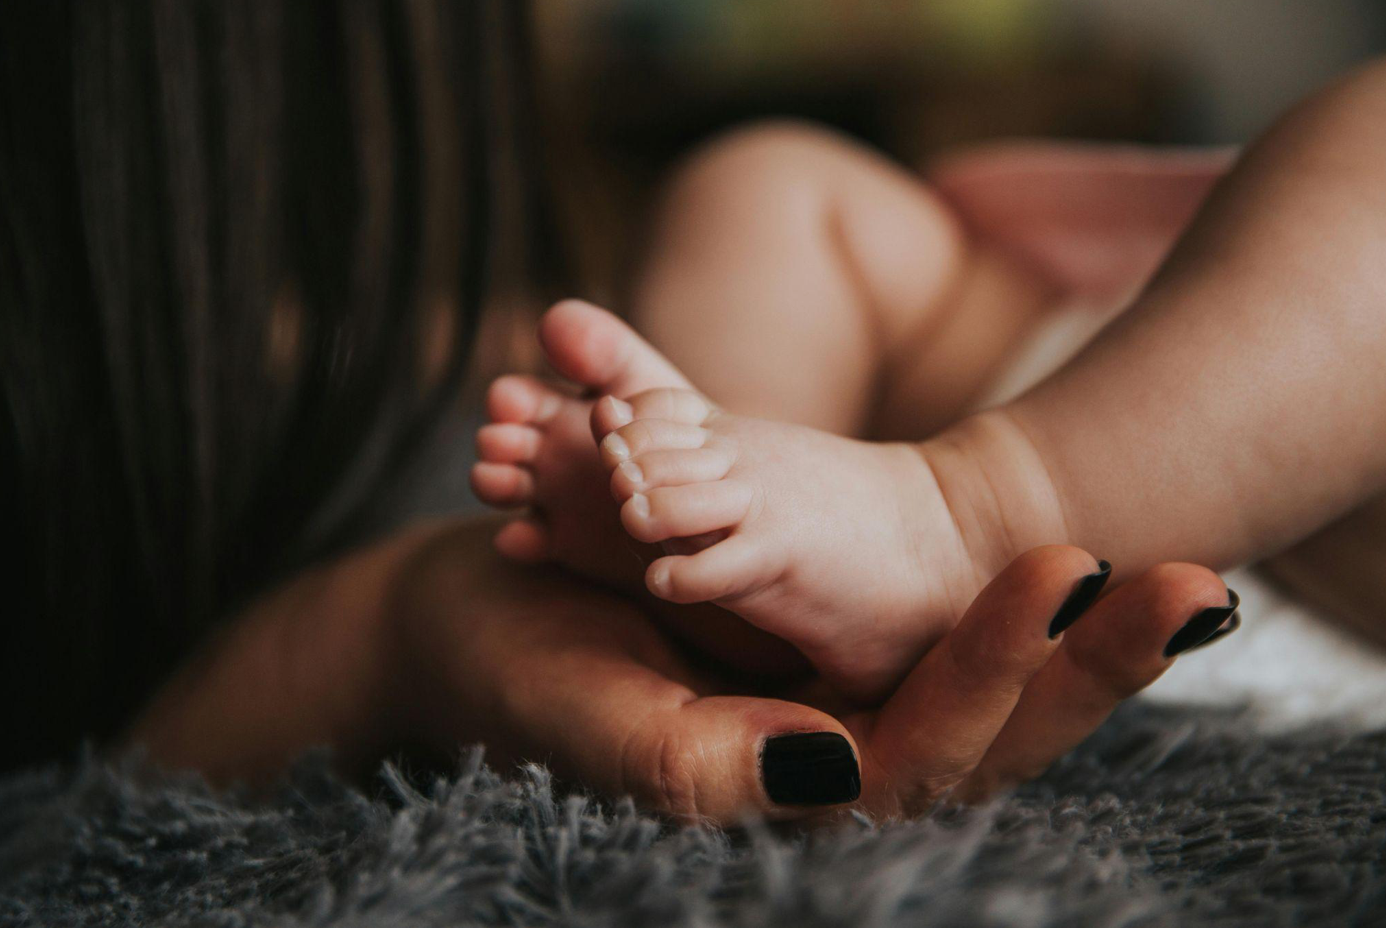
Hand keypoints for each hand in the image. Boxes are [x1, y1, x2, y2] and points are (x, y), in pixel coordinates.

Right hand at [393, 527, 1236, 820]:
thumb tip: (840, 764)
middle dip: (1093, 666)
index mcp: (784, 791)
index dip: (1004, 667)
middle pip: (993, 733)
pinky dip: (1010, 601)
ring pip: (985, 686)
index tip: (1067, 570)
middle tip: (1197, 589)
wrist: (476, 621)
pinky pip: (939, 636)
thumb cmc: (517, 676)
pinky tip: (1082, 565)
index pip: (929, 753)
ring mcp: (836, 705)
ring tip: (1185, 579)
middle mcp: (831, 762)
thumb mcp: (595, 719)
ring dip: (1085, 637)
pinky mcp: (825, 653)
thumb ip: (700, 764)